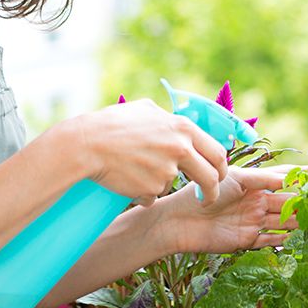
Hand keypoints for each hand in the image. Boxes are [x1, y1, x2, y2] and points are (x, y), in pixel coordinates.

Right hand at [51, 99, 228, 206]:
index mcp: (182, 128)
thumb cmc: (113, 124)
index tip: (218, 176)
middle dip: (212, 191)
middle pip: (210, 178)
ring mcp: (166, 172)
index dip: (221, 167)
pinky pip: (152, 196)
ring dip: (160, 183)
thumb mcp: (146, 109)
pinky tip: (127, 177)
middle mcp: (180, 149)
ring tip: (135, 168)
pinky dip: (143, 192)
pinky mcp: (150, 190)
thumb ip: (169, 119)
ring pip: (173, 185)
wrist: (87, 145)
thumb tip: (183, 125)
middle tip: (206, 198)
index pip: (218, 152)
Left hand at [159, 166, 297, 253]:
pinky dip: (284, 240)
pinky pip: (270, 240)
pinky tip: (300, 239)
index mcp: (255, 183)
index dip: (304, 177)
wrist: (179, 220)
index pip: (285, 178)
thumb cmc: (204, 192)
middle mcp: (257, 201)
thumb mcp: (235, 178)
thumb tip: (292, 178)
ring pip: (284, 221)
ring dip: (301, 221)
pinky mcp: (247, 240)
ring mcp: (253, 221)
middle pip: (289, 201)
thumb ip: (263, 178)